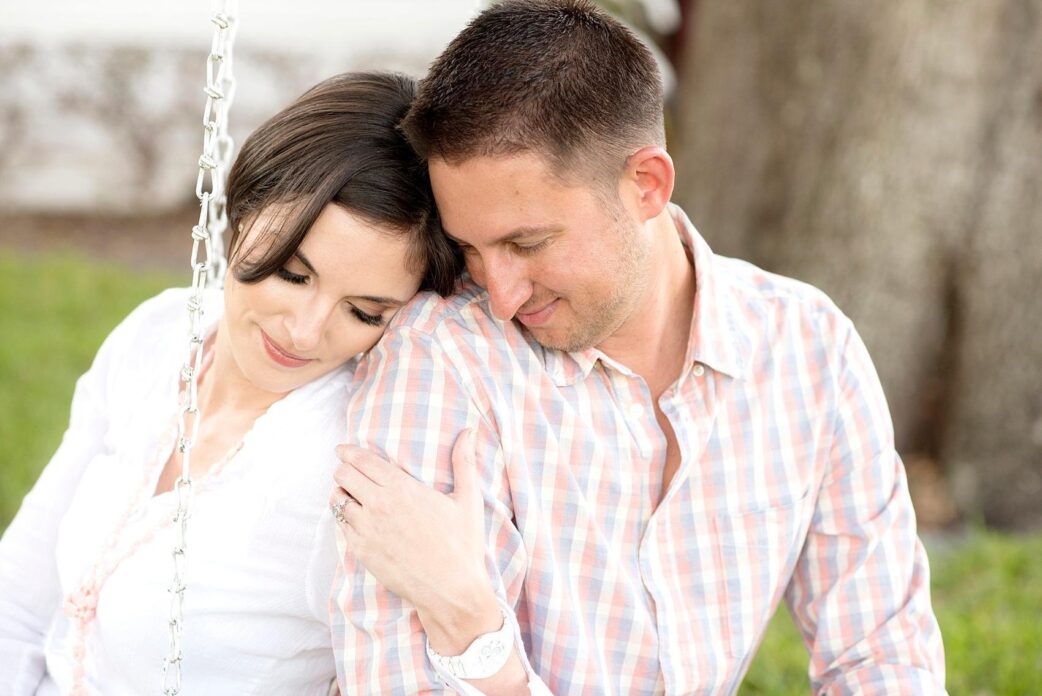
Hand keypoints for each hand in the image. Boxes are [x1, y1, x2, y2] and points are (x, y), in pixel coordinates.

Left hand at [330, 430, 490, 619]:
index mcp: (401, 488)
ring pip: (337, 500)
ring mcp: (366, 530)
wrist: (451, 590)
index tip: (342, 449)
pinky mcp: (361, 551)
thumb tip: (469, 432)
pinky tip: (354, 518)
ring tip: (348, 493)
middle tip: (346, 470)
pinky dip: (344, 518)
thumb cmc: (462, 545)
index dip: (348, 451)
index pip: (362, 460)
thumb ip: (464, 462)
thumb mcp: (468, 500)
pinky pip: (341, 527)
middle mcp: (379, 505)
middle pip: (344, 475)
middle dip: (343, 469)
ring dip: (340, 493)